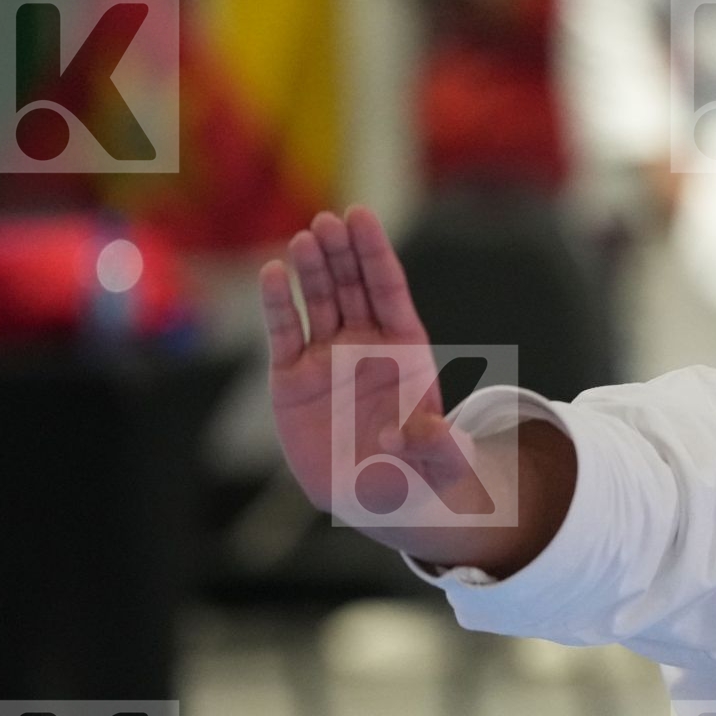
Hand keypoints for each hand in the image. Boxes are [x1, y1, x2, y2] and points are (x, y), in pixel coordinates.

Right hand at [259, 206, 482, 524]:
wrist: (382, 498)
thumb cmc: (421, 471)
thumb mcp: (443, 461)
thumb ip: (439, 445)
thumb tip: (414, 432)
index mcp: (405, 347)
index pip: (388, 288)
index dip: (374, 253)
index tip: (361, 216)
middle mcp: (364, 343)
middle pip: (351, 285)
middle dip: (341, 253)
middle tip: (327, 222)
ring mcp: (326, 356)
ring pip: (317, 301)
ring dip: (310, 270)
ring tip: (303, 240)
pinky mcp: (292, 378)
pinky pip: (284, 333)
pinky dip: (277, 305)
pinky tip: (272, 274)